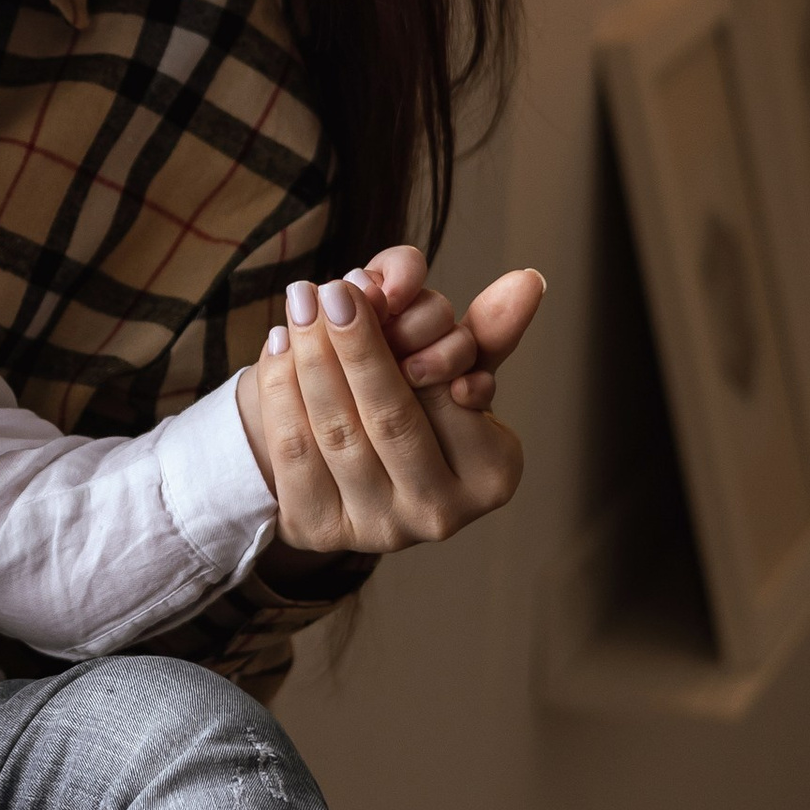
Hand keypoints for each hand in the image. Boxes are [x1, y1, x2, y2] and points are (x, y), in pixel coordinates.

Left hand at [237, 250, 544, 560]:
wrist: (346, 461)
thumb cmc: (415, 404)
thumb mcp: (458, 368)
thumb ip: (489, 328)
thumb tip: (529, 280)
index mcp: (491, 475)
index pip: (449, 395)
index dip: (416, 336)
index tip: (380, 287)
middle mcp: (438, 514)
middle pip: (391, 417)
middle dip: (358, 344)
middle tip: (335, 288)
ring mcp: (376, 529)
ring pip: (337, 433)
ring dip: (313, 358)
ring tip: (303, 303)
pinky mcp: (317, 528)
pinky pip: (293, 451)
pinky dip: (280, 391)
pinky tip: (280, 343)